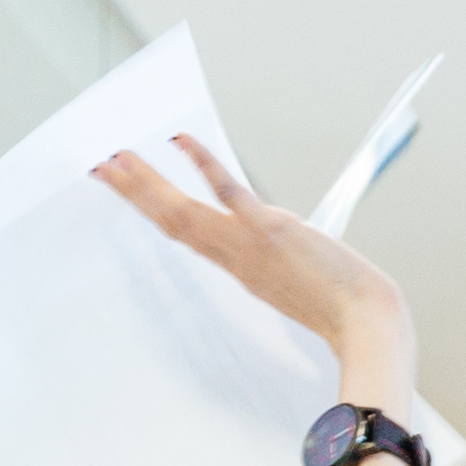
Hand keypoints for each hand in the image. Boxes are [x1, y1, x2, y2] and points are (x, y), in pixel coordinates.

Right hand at [92, 134, 411, 406]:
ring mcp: (249, 243)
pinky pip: (229, 191)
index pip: (187, 235)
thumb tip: (282, 248)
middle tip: (99, 168)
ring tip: (117, 158)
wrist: (366, 324)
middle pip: (171, 221)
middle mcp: (235, 256)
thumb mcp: (299, 284)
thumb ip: (281, 265)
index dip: (155, 211)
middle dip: (134, 193)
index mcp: (240, 268)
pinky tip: (180, 141)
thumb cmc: (344, 309)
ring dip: (147, 183)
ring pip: (184, 210)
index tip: (130, 191)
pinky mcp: (271, 229)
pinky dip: (203, 164)